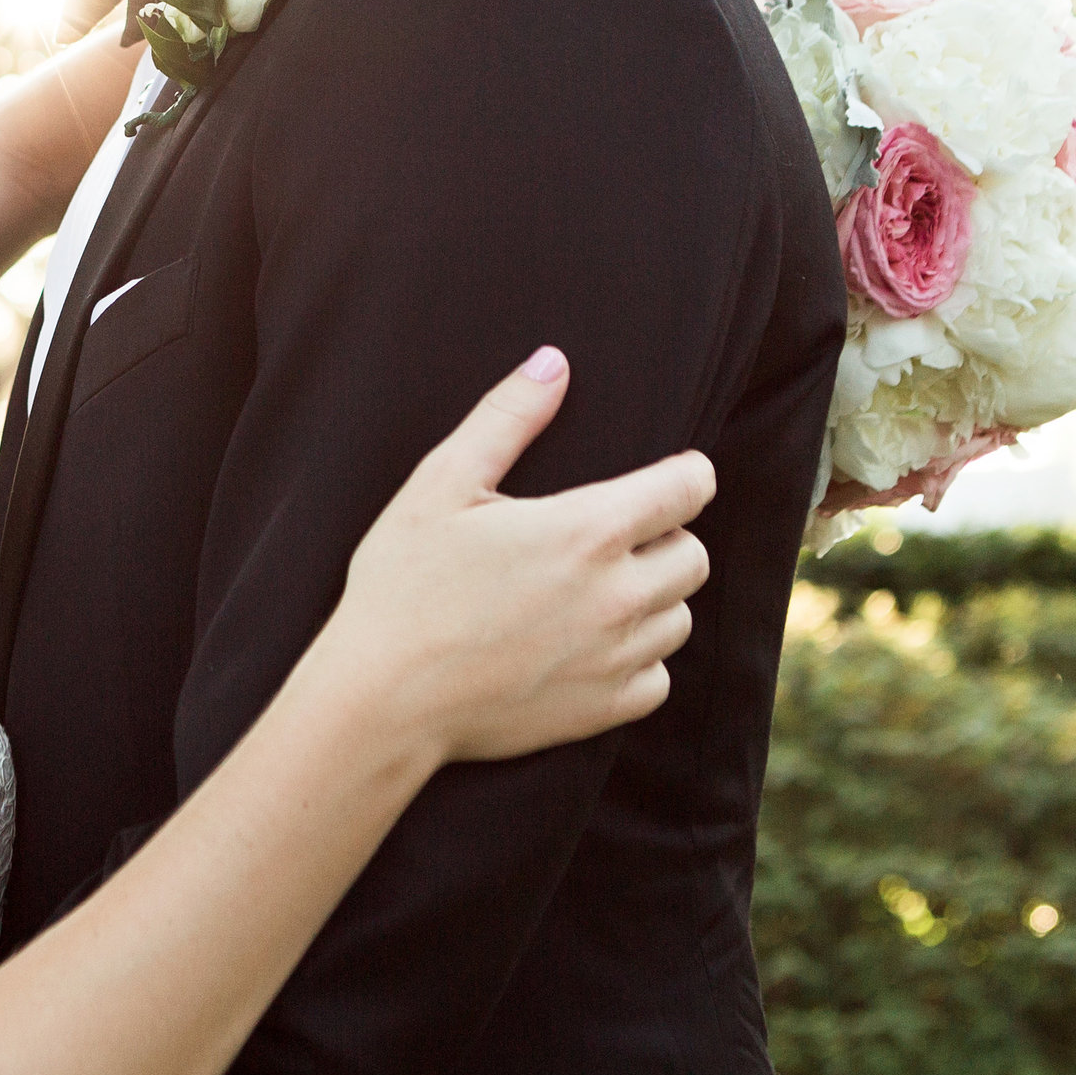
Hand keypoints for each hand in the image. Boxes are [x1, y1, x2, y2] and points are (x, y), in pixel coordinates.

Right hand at [312, 348, 713, 765]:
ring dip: (653, 598)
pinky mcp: (602, 710)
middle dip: (666, 537)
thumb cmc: (403, 584)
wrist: (382, 699)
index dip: (688, 474)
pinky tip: (590, 646)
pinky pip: (657, 679)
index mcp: (586, 532)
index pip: (689, 490)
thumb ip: (506, 418)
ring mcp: (613, 660)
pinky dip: (637, 660)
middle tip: (613, 537)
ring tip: (596, 590)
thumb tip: (553, 363)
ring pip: (679, 618)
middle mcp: (617, 598)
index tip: (671, 475)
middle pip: (694, 556)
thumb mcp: (441, 483)